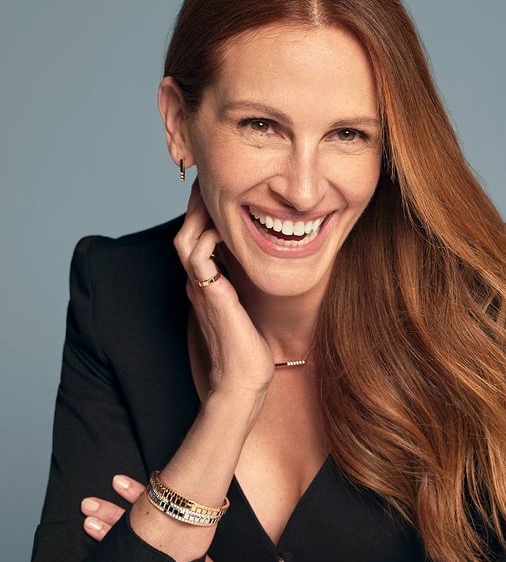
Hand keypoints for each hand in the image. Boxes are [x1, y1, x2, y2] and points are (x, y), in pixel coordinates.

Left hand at [80, 474, 273, 561]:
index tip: (119, 482)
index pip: (163, 513)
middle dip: (115, 511)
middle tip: (90, 500)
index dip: (139, 495)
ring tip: (88, 521)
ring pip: (140, 548)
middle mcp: (182, 555)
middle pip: (146, 527)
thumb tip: (170, 548)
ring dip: (112, 534)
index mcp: (191, 544)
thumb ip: (189, 556)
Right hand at [175, 177, 275, 398]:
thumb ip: (249, 285)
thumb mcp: (250, 306)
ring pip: (185, 237)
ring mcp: (199, 288)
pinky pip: (197, 254)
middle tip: (215, 181)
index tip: (224, 192)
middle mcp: (198, 282)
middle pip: (187, 230)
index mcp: (206, 282)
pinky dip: (209, 235)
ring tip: (217, 194)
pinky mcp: (209, 295)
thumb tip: (264, 264)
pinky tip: (229, 225)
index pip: (198, 236)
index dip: (207, 213)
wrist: (242, 380)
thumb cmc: (250, 348)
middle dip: (200, 204)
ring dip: (201, 214)